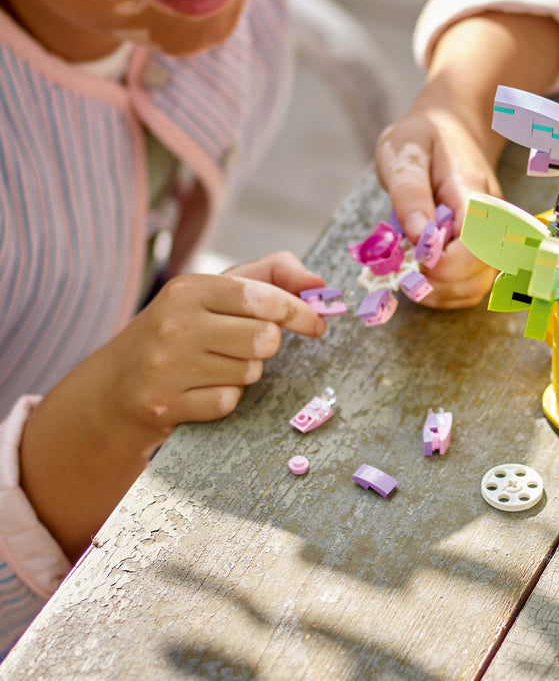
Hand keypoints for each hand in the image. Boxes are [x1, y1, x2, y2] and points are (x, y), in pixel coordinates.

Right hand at [109, 251, 326, 433]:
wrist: (116, 383)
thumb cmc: (184, 328)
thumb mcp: (220, 290)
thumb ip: (275, 275)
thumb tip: (320, 284)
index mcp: (190, 288)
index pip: (265, 299)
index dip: (300, 312)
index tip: (317, 324)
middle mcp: (175, 323)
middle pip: (264, 339)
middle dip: (266, 344)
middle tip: (246, 343)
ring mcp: (166, 366)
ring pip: (250, 372)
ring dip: (244, 371)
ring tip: (214, 364)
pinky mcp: (164, 405)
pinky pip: (228, 402)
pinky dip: (224, 398)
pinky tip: (200, 388)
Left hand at [375, 11, 558, 308]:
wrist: (453, 127)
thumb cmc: (425, 138)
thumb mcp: (405, 152)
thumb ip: (410, 193)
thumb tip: (418, 236)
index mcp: (473, 192)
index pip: (478, 241)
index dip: (447, 263)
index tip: (415, 258)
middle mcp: (493, 218)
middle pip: (483, 270)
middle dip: (441, 282)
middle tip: (405, 270)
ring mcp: (493, 235)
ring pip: (481, 285)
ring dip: (443, 293)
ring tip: (411, 277)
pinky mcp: (485, 248)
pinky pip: (475, 284)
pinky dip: (448, 292)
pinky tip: (424, 278)